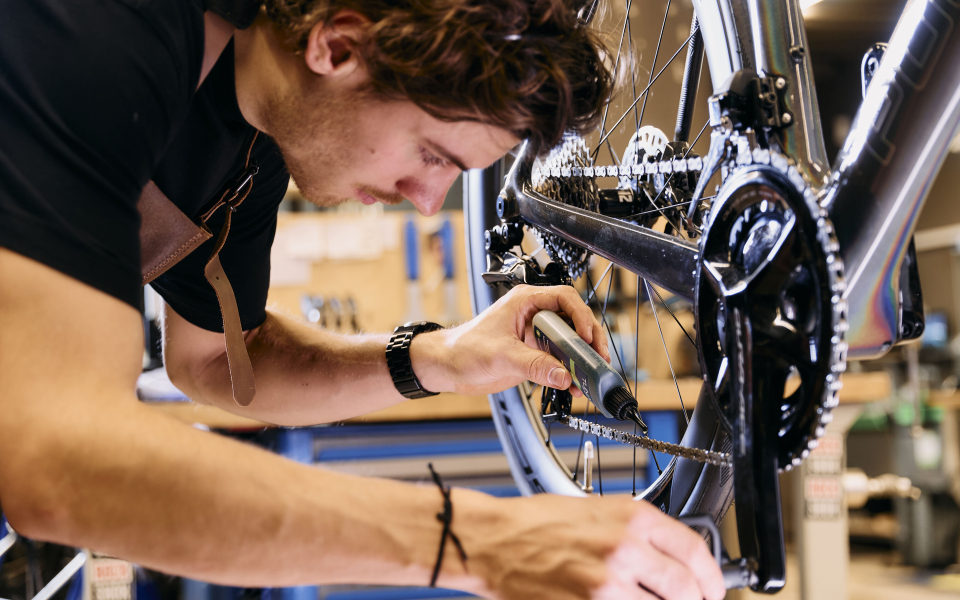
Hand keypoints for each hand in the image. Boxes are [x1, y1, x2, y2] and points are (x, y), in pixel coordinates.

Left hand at [411, 285, 608, 395]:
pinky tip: (572, 386)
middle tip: (598, 358)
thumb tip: (562, 375)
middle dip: (589, 339)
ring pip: (568, 343)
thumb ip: (534, 366)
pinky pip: (558, 361)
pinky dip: (568, 373)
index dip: (581, 316)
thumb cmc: (462, 348)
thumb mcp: (501, 355)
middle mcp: (533, 316)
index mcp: (525, 302)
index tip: (587, 336)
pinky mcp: (532, 355)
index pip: (564, 299)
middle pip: (573, 321)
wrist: (446, 367)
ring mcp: (534, 336)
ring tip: (591, 375)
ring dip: (581, 359)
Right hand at [458, 494, 725, 599]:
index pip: (694, 550)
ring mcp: (606, 585)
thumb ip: (640, 532)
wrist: (493, 540)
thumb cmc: (537, 523)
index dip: (711, 576)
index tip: (712, 588)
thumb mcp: (597, 510)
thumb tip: (674, 558)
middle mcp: (624, 549)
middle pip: (685, 588)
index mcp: (631, 518)